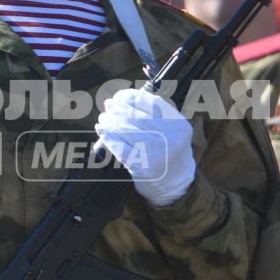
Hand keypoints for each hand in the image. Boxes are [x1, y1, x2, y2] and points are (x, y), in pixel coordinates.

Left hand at [93, 88, 194, 206]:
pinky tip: (102, 131)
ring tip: (103, 118)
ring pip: (126, 130)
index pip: (152, 103)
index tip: (120, 95)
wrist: (176, 184)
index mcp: (178, 124)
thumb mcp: (172, 130)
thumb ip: (155, 115)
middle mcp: (170, 137)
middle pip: (136, 116)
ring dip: (110, 121)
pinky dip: (108, 137)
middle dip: (118, 108)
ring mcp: (156, 153)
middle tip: (108, 105)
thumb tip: (123, 99)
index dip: (132, 97)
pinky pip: (120, 147)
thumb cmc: (169, 152)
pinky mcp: (142, 167)